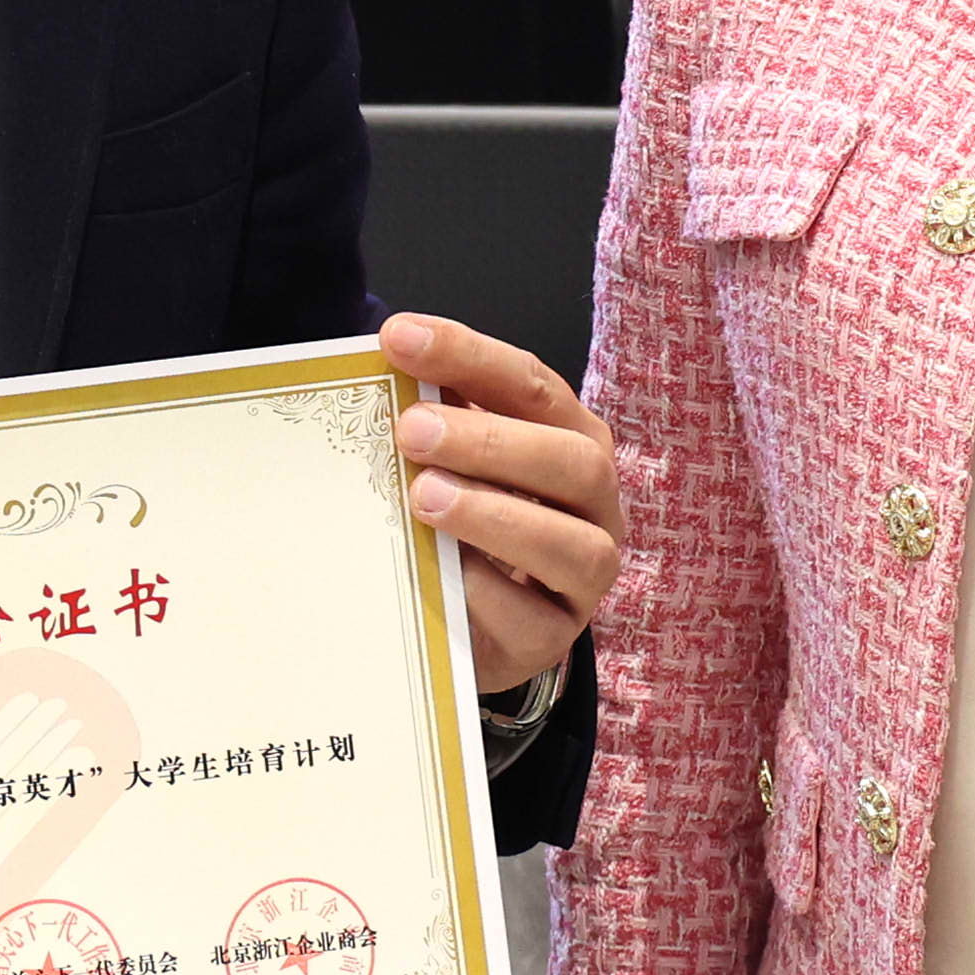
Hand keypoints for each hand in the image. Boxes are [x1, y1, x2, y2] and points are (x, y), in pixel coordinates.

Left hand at [381, 311, 622, 697]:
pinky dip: (488, 593)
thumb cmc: (466, 519)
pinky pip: (534, 618)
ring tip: (426, 498)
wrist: (481, 623)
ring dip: (495, 516)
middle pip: (570, 459)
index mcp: (571, 436)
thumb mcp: (454, 461)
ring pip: (572, 544)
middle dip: (491, 441)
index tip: (399, 338)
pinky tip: (445, 575)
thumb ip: (435, 422)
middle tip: (412, 430)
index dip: (468, 355)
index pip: (531, 385)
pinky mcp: (557, 636)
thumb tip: (380, 371)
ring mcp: (587, 572)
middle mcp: (594, 500)